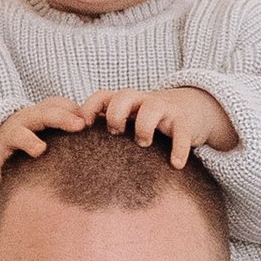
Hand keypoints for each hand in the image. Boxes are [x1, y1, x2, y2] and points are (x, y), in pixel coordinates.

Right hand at [0, 95, 96, 191]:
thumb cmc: (33, 132)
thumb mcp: (49, 122)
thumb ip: (73, 121)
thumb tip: (106, 124)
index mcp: (41, 113)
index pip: (58, 106)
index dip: (74, 112)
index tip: (89, 122)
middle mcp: (25, 121)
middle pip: (43, 115)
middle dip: (60, 118)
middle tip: (78, 126)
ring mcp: (8, 137)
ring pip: (18, 135)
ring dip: (28, 140)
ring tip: (40, 149)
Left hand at [95, 83, 235, 166]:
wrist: (191, 108)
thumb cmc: (148, 118)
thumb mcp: (127, 118)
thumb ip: (105, 128)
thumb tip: (69, 151)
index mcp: (125, 101)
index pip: (102, 97)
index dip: (89, 108)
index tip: (83, 126)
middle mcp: (143, 101)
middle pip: (124, 96)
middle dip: (116, 115)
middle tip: (115, 133)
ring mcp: (165, 109)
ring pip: (152, 108)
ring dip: (143, 127)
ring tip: (143, 143)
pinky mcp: (184, 121)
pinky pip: (181, 132)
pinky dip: (178, 149)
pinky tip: (175, 165)